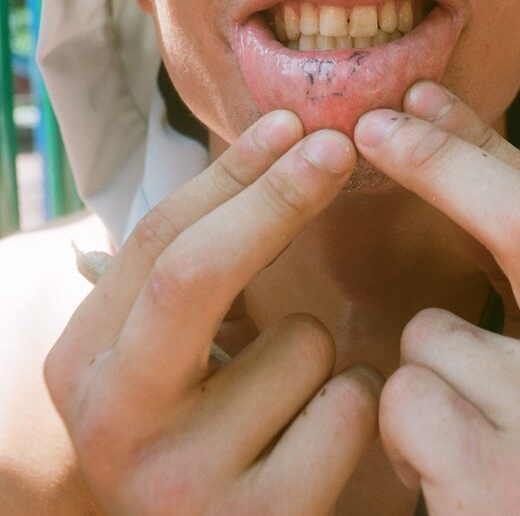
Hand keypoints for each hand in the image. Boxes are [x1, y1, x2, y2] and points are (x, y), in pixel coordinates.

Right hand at [45, 111, 381, 515]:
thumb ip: (195, 269)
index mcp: (84, 361)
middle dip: (276, 197)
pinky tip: (320, 440)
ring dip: (321, 348)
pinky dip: (353, 401)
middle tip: (335, 145)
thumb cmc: (199, 425)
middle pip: (195, 272)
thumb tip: (279, 141)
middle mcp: (114, 423)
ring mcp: (182, 481)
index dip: (231, 173)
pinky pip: (347, 406)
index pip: (157, 239)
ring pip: (301, 343)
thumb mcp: (167, 350)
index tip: (290, 122)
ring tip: (289, 398)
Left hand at [355, 83, 519, 514]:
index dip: (480, 145)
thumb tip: (439, 132)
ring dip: (423, 374)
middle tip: (370, 126)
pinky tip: (449, 480)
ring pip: (428, 339)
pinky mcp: (506, 496)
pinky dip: (403, 434)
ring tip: (469, 436)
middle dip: (442, 162)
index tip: (415, 99)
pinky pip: (402, 406)